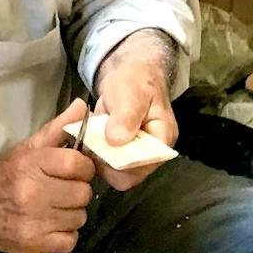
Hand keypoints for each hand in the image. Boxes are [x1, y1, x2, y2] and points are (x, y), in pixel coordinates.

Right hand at [0, 100, 95, 252]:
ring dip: (71, 214)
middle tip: (61, 192)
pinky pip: (70, 241)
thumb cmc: (4, 177)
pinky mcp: (35, 243)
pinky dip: (64, 236)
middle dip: (76, 192)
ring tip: (54, 209)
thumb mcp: (27, 149)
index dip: (83, 168)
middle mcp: (33, 192)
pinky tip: (51, 226)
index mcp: (32, 164)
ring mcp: (34, 221)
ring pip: (79, 218)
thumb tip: (82, 106)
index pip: (78, 164)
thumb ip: (57, 129)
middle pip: (83, 193)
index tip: (73, 171)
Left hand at [93, 29, 178, 189]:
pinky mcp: (120, 155)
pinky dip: (94, 154)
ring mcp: (135, 157)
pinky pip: (105, 165)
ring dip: (97, 158)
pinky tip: (91, 137)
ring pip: (113, 173)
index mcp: (162, 141)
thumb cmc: (137, 81)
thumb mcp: (131, 92)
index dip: (122, 163)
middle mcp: (151, 155)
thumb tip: (116, 141)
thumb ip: (126, 115)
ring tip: (92, 135)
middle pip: (127, 177)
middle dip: (106, 161)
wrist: (131, 75)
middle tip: (94, 139)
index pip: (143, 168)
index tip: (105, 144)